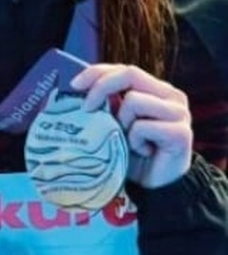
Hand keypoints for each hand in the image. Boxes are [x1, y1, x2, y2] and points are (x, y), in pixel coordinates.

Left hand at [71, 63, 192, 187]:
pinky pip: (143, 127)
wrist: (154, 185)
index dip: (97, 72)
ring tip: (128, 140)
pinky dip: (134, 141)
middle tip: (87, 108)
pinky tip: (143, 151)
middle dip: (101, 88)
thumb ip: (105, 104)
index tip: (74, 84)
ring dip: (122, 123)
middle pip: (130, 74)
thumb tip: (74, 89)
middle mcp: (170, 96)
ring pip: (134, 101)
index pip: (123, 69)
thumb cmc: (130, 152)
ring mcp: (178, 113)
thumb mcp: (113, 122)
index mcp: (154, 89)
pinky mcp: (180, 132)